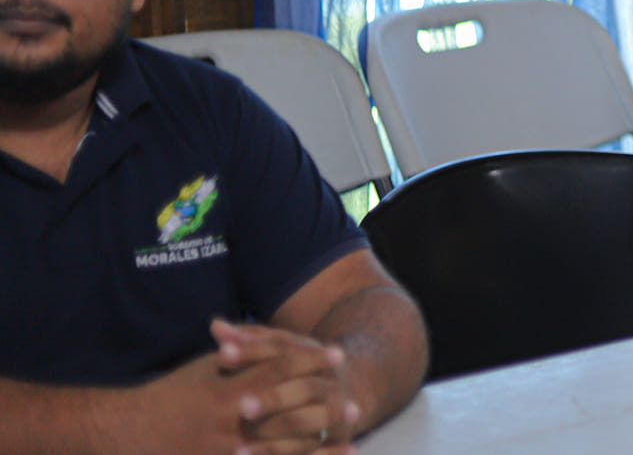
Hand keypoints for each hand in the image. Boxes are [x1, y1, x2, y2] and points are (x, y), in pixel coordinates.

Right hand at [128, 331, 348, 454]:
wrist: (125, 434)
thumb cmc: (168, 396)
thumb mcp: (204, 369)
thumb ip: (240, 355)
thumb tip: (275, 340)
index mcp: (229, 394)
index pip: (280, 371)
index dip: (311, 361)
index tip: (338, 353)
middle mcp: (232, 426)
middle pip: (289, 415)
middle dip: (325, 411)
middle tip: (356, 405)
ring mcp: (226, 453)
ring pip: (282, 452)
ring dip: (318, 450)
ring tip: (350, 444)